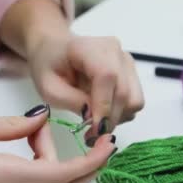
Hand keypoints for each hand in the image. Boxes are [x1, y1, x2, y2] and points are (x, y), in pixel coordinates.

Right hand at [0, 105, 115, 182]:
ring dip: (59, 159)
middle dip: (90, 167)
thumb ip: (14, 124)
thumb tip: (42, 119)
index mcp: (7, 175)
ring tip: (35, 129)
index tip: (108, 144)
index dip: (91, 161)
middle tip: (99, 141)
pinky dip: (46, 165)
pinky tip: (31, 142)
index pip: (63, 173)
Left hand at [27, 34, 143, 143]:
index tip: (93, 130)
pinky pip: (134, 100)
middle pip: (124, 92)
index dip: (104, 106)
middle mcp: (115, 51)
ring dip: (116, 117)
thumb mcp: (49, 88)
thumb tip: (95, 118)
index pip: (107, 76)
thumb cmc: (49, 66)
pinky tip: (102, 111)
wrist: (55, 49)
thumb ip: (72, 102)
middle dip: (109, 119)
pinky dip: (120, 112)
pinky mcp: (131, 72)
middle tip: (90, 135)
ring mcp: (126, 61)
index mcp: (89, 48)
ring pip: (134, 100)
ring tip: (95, 121)